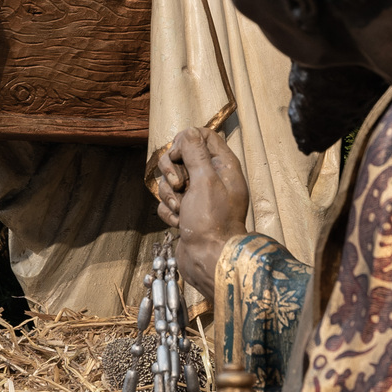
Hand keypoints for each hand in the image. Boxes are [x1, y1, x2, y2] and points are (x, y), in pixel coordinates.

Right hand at [152, 127, 247, 301]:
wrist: (209, 260)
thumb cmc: (212, 221)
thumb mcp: (205, 179)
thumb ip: (195, 152)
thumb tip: (188, 132)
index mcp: (223, 167)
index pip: (204, 136)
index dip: (186, 142)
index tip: (178, 155)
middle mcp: (212, 179)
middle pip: (181, 157)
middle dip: (172, 171)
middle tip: (180, 185)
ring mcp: (198, 198)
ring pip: (171, 181)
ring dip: (170, 195)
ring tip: (181, 210)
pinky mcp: (187, 214)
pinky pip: (168, 202)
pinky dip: (170, 211)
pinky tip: (180, 223)